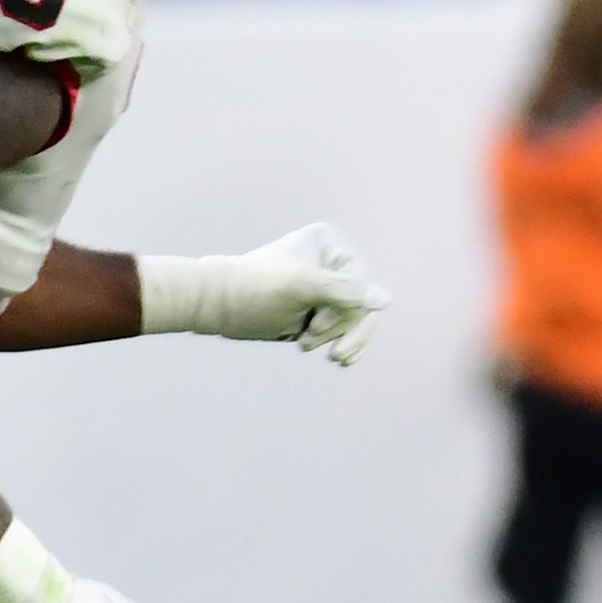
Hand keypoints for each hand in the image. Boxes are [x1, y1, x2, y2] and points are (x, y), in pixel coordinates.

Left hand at [138, 223, 390, 363]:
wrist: (216, 305)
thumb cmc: (254, 290)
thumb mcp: (301, 288)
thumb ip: (345, 291)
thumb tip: (386, 301)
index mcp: (331, 243)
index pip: (362, 283)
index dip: (346, 309)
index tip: (314, 323)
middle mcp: (334, 260)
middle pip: (362, 302)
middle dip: (341, 328)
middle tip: (319, 349)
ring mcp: (328, 284)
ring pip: (357, 318)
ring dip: (338, 338)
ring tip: (306, 347)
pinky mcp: (319, 306)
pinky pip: (347, 327)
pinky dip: (344, 343)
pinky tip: (340, 359)